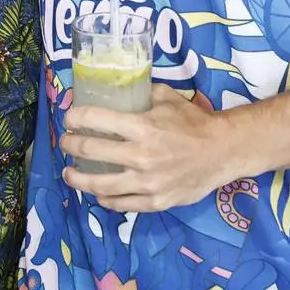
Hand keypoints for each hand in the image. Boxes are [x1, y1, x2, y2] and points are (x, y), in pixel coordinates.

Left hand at [60, 85, 235, 212]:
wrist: (223, 151)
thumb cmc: (193, 122)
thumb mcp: (166, 97)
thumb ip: (140, 93)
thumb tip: (114, 85)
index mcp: (143, 127)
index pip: (95, 120)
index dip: (75, 118)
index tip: (69, 119)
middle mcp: (141, 156)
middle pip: (90, 151)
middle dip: (70, 145)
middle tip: (65, 143)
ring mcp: (148, 183)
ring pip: (99, 185)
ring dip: (77, 178)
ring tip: (69, 173)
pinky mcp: (156, 201)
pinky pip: (121, 203)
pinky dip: (104, 198)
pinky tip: (97, 193)